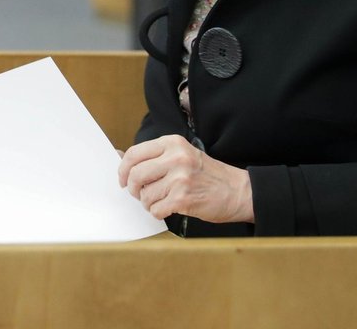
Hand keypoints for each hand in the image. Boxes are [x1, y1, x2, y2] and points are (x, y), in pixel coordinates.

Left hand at [118, 135, 253, 223]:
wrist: (237, 191)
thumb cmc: (207, 175)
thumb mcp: (181, 155)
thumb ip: (153, 156)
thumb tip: (118, 156)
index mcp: (172, 143)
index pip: (134, 153)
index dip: (123, 169)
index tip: (123, 179)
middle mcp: (176, 158)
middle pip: (135, 174)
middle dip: (133, 188)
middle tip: (139, 193)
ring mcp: (180, 178)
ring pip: (145, 194)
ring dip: (148, 202)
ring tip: (160, 201)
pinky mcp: (183, 198)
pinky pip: (156, 209)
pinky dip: (158, 212)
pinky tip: (168, 208)